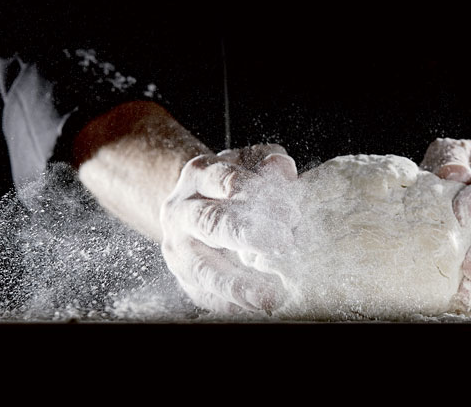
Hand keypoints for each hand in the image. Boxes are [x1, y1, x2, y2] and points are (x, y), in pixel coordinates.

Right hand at [160, 144, 297, 314]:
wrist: (193, 208)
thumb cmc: (231, 184)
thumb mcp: (247, 163)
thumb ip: (266, 162)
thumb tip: (283, 169)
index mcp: (199, 175)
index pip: (225, 180)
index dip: (258, 195)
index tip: (291, 213)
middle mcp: (182, 212)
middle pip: (211, 223)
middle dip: (249, 235)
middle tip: (285, 245)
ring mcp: (179, 249)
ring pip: (204, 269)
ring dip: (238, 284)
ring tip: (271, 296)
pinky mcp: (186, 280)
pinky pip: (206, 296)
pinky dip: (233, 305)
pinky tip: (259, 308)